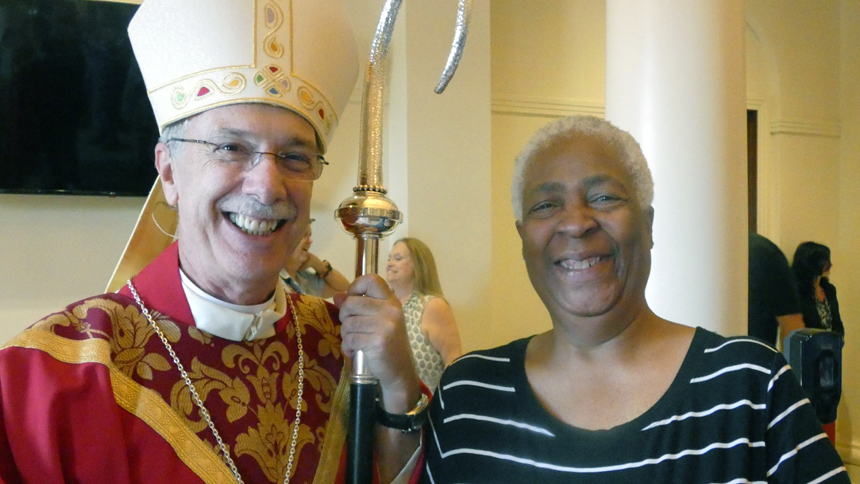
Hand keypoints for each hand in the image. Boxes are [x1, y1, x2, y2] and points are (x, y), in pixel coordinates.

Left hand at [335, 274, 420, 411]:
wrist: (400, 372)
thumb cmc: (387, 344)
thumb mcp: (377, 321)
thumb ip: (358, 307)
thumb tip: (337, 296)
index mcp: (391, 302)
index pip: (371, 280)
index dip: (355, 287)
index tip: (352, 299)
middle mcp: (390, 310)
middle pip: (351, 303)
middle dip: (345, 316)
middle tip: (351, 327)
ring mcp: (385, 326)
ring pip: (348, 323)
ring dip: (346, 335)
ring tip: (356, 342)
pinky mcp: (377, 342)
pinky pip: (350, 339)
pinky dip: (348, 347)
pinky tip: (355, 352)